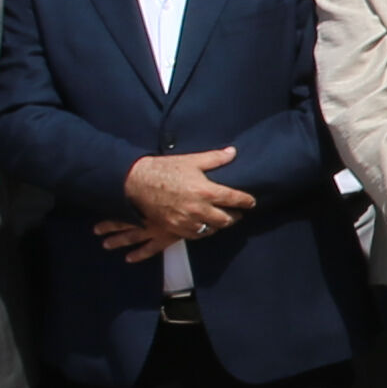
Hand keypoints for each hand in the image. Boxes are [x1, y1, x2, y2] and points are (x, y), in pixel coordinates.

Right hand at [115, 147, 250, 253]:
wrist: (135, 183)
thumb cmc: (164, 169)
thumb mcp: (191, 160)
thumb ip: (215, 158)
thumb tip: (233, 152)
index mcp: (205, 191)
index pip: (234, 199)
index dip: (246, 201)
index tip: (251, 202)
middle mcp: (199, 209)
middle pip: (226, 219)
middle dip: (234, 216)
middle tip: (238, 213)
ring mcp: (186, 221)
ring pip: (211, 229)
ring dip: (219, 225)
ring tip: (222, 219)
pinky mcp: (175, 228)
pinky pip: (195, 235)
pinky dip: (203, 231)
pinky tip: (205, 226)